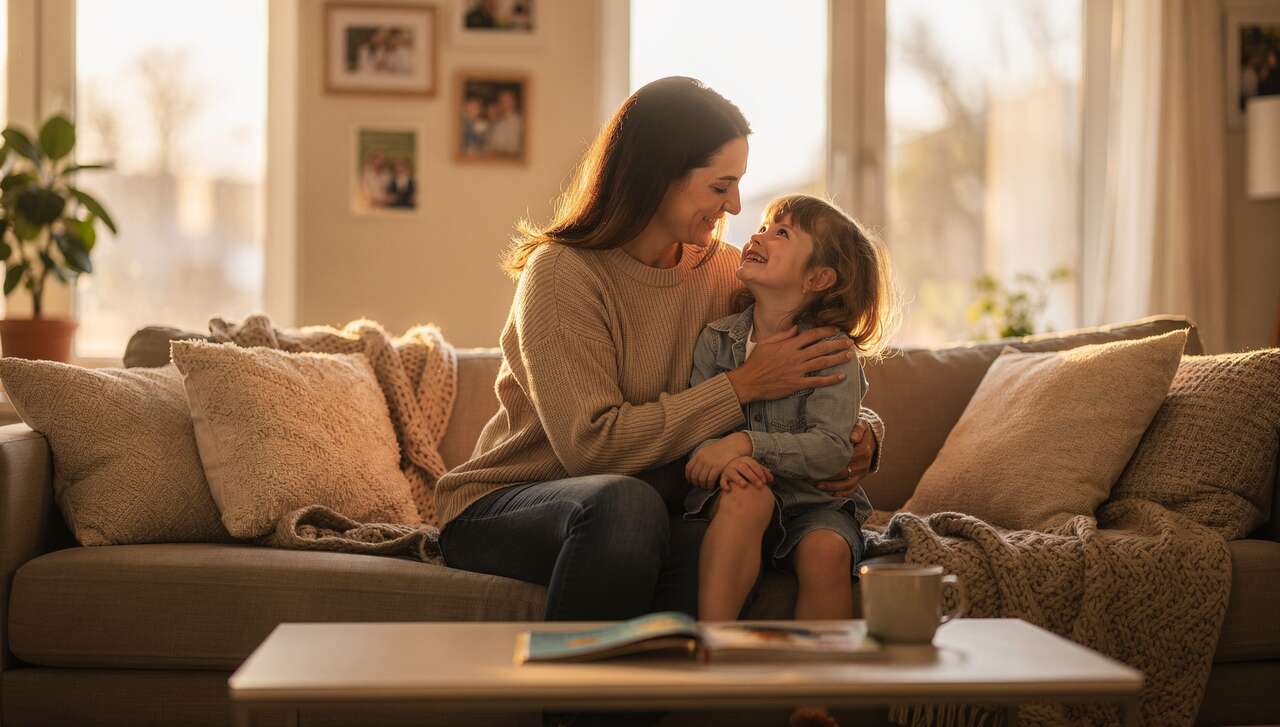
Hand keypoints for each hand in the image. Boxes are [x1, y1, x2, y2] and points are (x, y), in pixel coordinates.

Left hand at [685, 432, 751, 488]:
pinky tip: (712, 486)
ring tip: (706, 487)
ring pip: (701, 479)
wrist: (734, 444)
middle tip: (700, 486)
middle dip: (696, 483)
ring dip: (703, 485)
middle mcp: (703, 458)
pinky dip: (710, 485)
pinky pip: (710, 479)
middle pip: (694, 475)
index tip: (691, 481)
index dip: (688, 477)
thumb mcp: (708, 451)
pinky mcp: (718, 467)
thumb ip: (701, 459)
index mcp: (699, 454)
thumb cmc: (722, 450)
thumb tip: (694, 469)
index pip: (689, 468)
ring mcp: (710, 463)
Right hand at [719, 456, 772, 491]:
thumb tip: (771, 479)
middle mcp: (736, 463)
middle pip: (744, 469)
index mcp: (746, 460)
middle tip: (760, 486)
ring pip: (733, 473)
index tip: (764, 481)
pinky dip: (725, 485)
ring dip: (739, 479)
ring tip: (745, 485)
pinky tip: (729, 490)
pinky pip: (722, 481)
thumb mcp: (754, 467)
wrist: (730, 466)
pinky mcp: (723, 477)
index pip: (754, 465)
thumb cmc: (746, 469)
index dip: (760, 473)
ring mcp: (729, 470)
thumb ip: (763, 472)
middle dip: (752, 477)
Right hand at [724, 326, 853, 402]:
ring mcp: (797, 370)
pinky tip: (841, 377)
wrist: (748, 381)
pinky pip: (817, 381)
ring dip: (837, 359)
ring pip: (822, 362)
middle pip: (821, 348)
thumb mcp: (766, 343)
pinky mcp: (796, 384)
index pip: (811, 335)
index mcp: (788, 345)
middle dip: (837, 344)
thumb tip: (796, 328)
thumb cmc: (755, 362)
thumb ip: (783, 335)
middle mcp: (795, 356)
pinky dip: (830, 379)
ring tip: (849, 356)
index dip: (825, 332)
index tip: (835, 330)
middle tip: (849, 343)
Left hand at [817, 418, 875, 495]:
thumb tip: (853, 438)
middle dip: (828, 475)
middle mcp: (864, 464)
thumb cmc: (860, 430)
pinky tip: (831, 494)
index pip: (848, 458)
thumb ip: (858, 429)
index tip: (819, 461)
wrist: (870, 439)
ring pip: (847, 484)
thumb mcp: (862, 424)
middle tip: (811, 474)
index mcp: (864, 451)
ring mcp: (862, 473)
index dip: (834, 460)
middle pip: (845, 472)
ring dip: (832, 486)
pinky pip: (851, 489)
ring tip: (818, 485)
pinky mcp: (859, 479)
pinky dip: (842, 493)